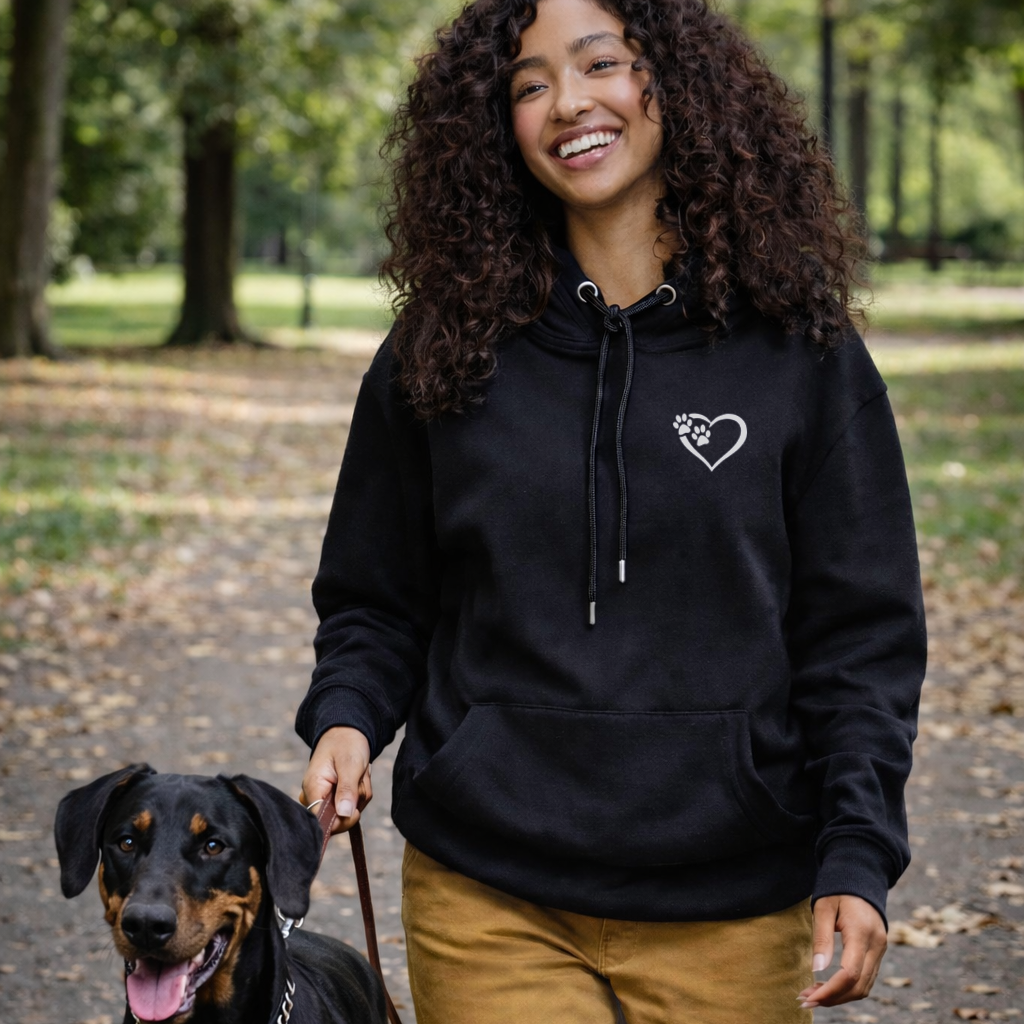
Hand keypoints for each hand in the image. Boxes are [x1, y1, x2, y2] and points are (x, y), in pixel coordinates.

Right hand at [300, 726, 372, 833]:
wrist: (347, 732)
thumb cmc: (347, 744)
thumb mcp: (350, 764)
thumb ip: (347, 790)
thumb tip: (344, 815)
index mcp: (313, 788)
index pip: (321, 821)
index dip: (340, 821)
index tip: (356, 810)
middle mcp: (315, 796)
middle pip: (338, 818)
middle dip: (355, 801)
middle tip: (358, 778)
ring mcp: (324, 798)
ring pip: (349, 811)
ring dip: (360, 793)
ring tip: (357, 773)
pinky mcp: (334, 798)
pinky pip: (352, 806)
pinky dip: (360, 793)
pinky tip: (357, 778)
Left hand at [798, 894, 886, 1008]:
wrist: (860, 876)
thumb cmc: (838, 889)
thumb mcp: (823, 907)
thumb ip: (822, 939)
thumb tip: (817, 969)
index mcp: (862, 933)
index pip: (850, 974)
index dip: (831, 991)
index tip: (810, 997)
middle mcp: (876, 945)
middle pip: (859, 986)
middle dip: (833, 998)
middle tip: (805, 999)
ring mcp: (880, 949)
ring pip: (865, 986)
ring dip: (840, 996)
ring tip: (813, 995)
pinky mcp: (878, 951)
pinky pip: (866, 978)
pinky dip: (848, 988)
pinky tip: (828, 987)